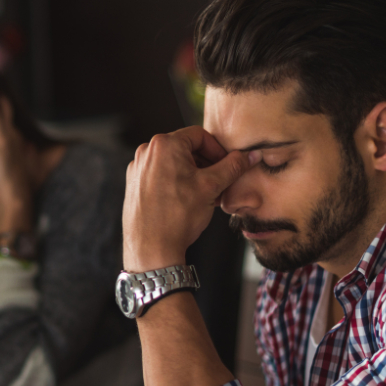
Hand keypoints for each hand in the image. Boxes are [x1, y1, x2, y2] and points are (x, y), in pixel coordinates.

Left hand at [0, 95, 35, 233]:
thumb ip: (0, 168)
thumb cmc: (8, 191)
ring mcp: (9, 141)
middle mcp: (14, 140)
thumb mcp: (2, 178)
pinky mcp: (3, 144)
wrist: (14, 199)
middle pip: (5, 115)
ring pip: (2, 115)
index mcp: (12, 146)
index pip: (4, 124)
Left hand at [123, 126, 259, 270]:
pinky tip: (188, 202)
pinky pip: (161, 176)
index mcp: (164, 145)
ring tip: (207, 196)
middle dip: (207, 165)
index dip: (218, 150)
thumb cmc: (178, 217)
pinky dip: (177, 183)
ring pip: (174, 164)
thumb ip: (233, 166)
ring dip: (193, 175)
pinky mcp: (134, 185)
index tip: (228, 166)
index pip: (200, 136)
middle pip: (186, 149)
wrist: (150, 249)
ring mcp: (137, 169)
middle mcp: (146, 152)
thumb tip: (251, 155)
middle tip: (220, 183)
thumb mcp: (211, 187)